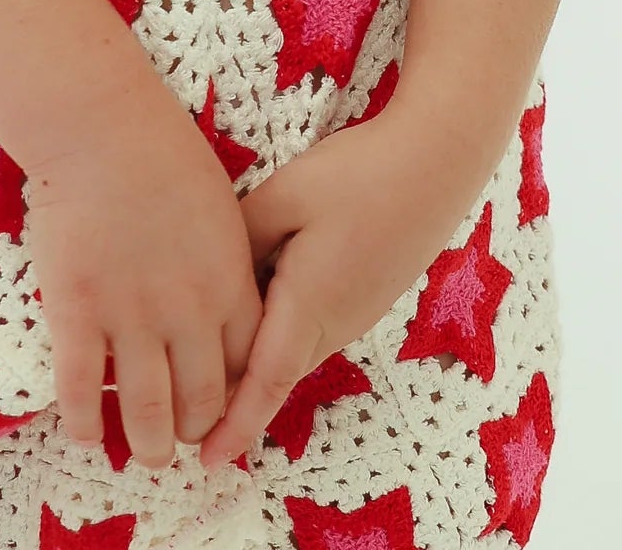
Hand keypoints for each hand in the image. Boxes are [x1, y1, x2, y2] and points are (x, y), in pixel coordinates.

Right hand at [21, 96, 267, 472]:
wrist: (102, 125)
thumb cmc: (163, 152)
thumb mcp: (221, 209)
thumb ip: (226, 265)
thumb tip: (225, 303)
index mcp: (228, 285)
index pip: (246, 370)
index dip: (236, 402)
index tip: (223, 413)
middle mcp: (187, 313)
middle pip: (201, 402)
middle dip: (193, 432)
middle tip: (181, 440)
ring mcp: (130, 317)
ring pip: (146, 413)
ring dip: (147, 446)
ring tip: (145, 455)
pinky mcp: (76, 313)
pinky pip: (81, 391)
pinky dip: (85, 425)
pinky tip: (86, 435)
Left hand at [193, 109, 482, 473]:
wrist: (435, 162)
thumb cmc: (359, 175)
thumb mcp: (285, 196)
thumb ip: (241, 237)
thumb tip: (212, 275)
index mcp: (310, 303)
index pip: (265, 381)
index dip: (235, 423)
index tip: (205, 460)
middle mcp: (335, 322)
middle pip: (275, 373)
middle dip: (234, 399)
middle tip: (185, 412)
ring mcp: (356, 313)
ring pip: (294, 350)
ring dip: (257, 362)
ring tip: (210, 360)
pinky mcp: (366, 296)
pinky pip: (314, 330)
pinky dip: (281, 334)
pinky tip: (260, 305)